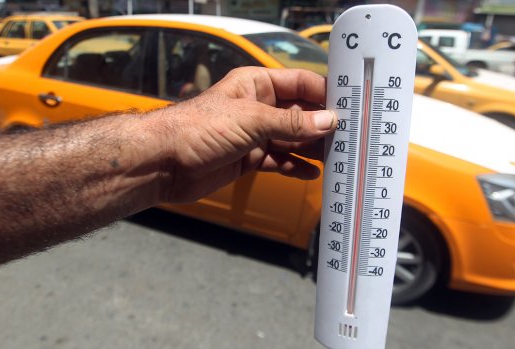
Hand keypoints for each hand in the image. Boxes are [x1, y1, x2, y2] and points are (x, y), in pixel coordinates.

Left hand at [149, 67, 336, 202]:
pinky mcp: (248, 158)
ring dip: (312, 149)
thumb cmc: (199, 129)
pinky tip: (311, 174)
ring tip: (337, 158)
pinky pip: (279, 160)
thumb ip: (291, 122)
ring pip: (292, 139)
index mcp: (257, 85)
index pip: (301, 83)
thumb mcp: (251, 121)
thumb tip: (328, 121)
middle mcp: (258, 107)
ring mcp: (254, 134)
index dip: (325, 94)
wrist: (163, 163)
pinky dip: (294, 167)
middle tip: (350, 138)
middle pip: (300, 113)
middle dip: (322, 125)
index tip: (351, 107)